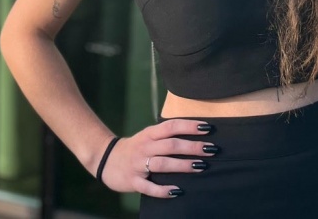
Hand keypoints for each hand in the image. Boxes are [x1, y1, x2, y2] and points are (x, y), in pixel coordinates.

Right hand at [100, 119, 216, 197]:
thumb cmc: (137, 147)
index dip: (189, 126)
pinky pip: (149, 187)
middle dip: (192, 146)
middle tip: (211, 149)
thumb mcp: (149, 136)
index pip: (171, 126)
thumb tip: (196, 133)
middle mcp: (145, 147)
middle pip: (171, 145)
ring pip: (162, 164)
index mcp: (150, 134)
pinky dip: (163, 189)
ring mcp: (138, 164)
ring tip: (200, 166)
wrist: (106, 159)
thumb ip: (167, 135)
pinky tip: (177, 191)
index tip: (207, 127)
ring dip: (182, 165)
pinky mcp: (133, 181)